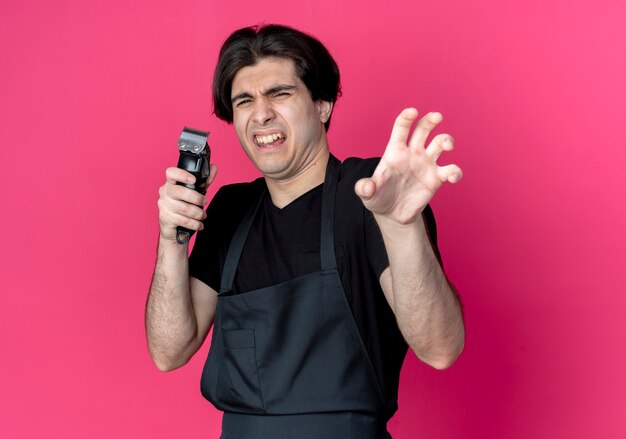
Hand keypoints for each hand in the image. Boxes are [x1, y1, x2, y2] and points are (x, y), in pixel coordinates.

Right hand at [157, 164, 217, 241]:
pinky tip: (199, 225)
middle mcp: (165, 192)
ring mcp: (163, 205)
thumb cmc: (184, 208)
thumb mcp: (195, 193)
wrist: (173, 230)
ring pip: (183, 208)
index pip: (171, 173)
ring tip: (203, 216)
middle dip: (196, 198)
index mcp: (171, 183)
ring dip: (197, 213)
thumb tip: (213, 167)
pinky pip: (182, 220)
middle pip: (179, 191)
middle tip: (204, 202)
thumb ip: (204, 181)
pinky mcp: (165, 218)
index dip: (182, 174)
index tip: (193, 179)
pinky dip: (194, 224)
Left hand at [355, 108, 461, 224]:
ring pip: (441, 143)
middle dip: (431, 120)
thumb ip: (364, 189)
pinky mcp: (437, 178)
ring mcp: (426, 164)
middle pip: (424, 129)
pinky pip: (451, 169)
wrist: (392, 214)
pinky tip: (452, 177)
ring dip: (447, 140)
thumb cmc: (378, 198)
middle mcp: (413, 153)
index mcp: (395, 151)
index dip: (406, 118)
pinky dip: (455, 171)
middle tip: (437, 116)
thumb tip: (366, 187)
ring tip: (448, 147)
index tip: (412, 111)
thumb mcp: (368, 195)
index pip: (401, 128)